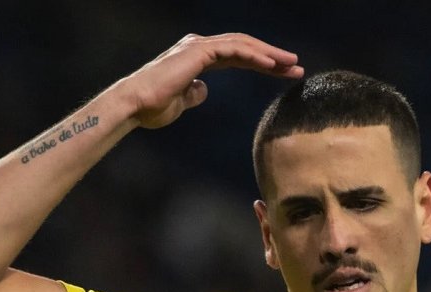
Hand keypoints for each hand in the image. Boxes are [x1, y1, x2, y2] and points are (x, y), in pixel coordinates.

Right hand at [123, 33, 303, 129]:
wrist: (134, 106)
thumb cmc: (152, 107)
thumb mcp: (180, 102)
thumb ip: (193, 94)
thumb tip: (204, 90)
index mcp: (197, 57)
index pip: (238, 57)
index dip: (262, 64)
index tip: (283, 73)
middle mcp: (199, 46)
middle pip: (244, 47)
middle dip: (272, 56)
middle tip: (296, 66)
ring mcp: (198, 46)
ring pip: (242, 44)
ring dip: (269, 54)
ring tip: (291, 64)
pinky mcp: (197, 51)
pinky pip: (233, 49)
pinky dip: (254, 55)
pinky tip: (272, 63)